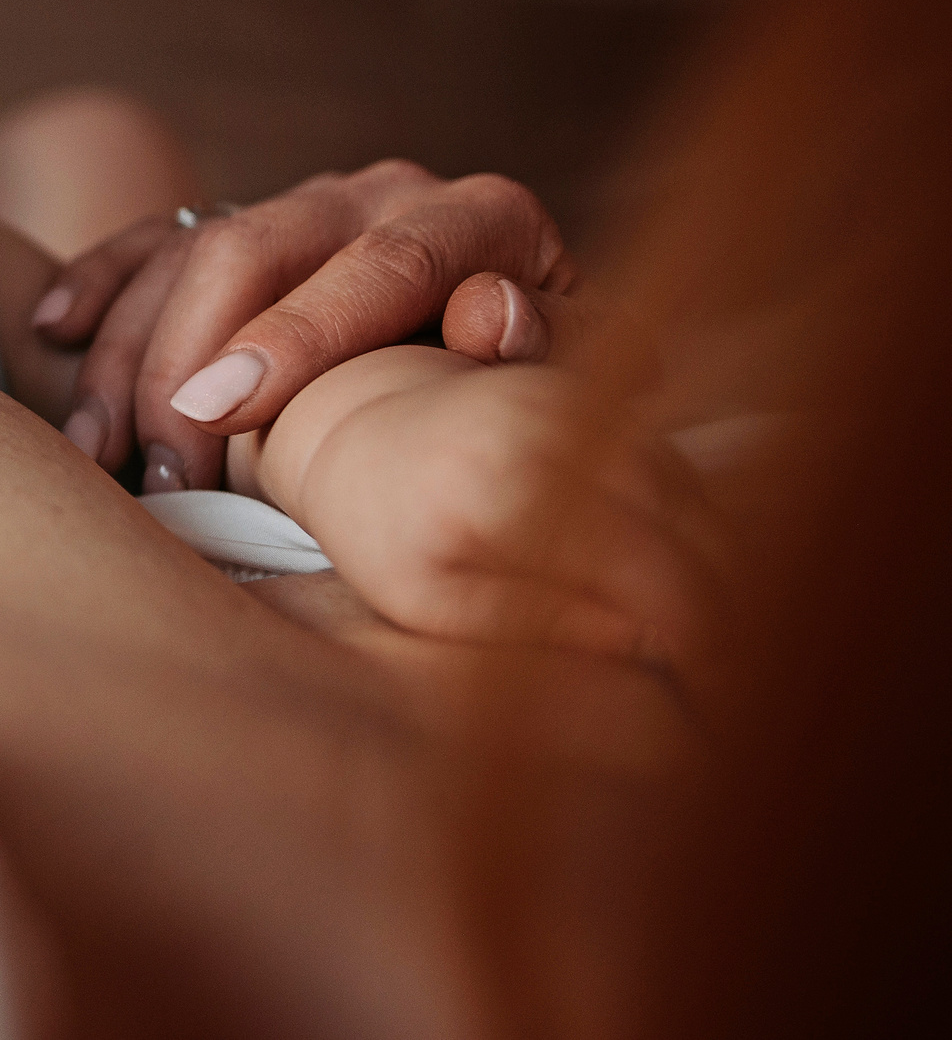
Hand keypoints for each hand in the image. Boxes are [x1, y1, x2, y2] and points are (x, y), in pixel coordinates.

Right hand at [31, 160, 574, 490]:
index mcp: (480, 216)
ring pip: (188, 252)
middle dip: (186, 361)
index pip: (380, 266)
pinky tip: (53, 330)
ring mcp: (306, 203)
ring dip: (129, 351)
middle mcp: (381, 191)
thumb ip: (555, 348)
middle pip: (253, 248)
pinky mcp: (247, 222)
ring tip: (97, 449)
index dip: (295, 338)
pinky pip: (151, 238)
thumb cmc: (554, 383)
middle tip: (159, 470)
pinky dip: (100, 282)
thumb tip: (493, 313)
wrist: (530, 343)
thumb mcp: (586, 370)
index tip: (222, 411)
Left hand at [285, 360, 728, 681]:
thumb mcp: (435, 602)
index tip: (722, 697)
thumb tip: (654, 648)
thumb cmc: (385, 530)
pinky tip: (688, 577)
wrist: (353, 422)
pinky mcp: (593, 389)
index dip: (708, 640)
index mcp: (510, 492)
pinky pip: (676, 464)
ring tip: (717, 638)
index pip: (658, 574)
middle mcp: (557, 432)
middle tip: (732, 679)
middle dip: (730, 607)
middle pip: (699, 531)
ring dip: (721, 565)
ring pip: (701, 494)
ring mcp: (582, 400)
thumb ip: (539, 626)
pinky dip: (696, 521)